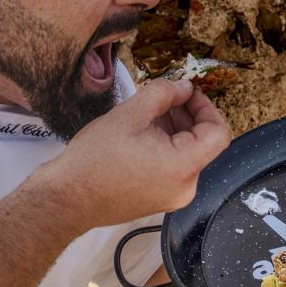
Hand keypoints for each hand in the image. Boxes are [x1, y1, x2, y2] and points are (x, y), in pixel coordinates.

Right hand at [34, 79, 231, 231]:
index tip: (188, 92)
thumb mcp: (130, 114)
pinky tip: (142, 133)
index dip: (207, 107)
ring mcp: (173, 197)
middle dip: (187, 115)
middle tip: (165, 95)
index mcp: (183, 167)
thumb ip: (164, 94)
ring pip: (187, 154)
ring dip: (175, 129)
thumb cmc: (94, 158)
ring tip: (148, 112)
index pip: (218, 133)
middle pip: (203, 143)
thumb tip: (184, 87)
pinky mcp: (159, 199)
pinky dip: (165, 146)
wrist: (66, 198)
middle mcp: (185, 188)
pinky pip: (174, 167)